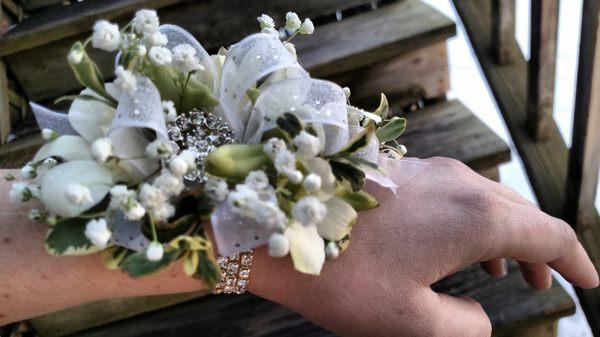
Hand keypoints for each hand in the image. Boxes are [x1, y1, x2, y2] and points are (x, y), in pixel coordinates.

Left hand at [249, 157, 598, 336]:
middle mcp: (459, 182)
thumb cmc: (341, 276)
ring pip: (488, 201)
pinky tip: (459, 246)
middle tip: (546, 284)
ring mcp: (428, 170)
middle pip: (521, 214)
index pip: (549, 235)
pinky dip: (473, 221)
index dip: (575, 262)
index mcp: (475, 216)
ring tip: (508, 272)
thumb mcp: (411, 322)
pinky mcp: (403, 169)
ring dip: (506, 236)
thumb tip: (482, 315)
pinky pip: (456, 193)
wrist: (275, 228)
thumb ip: (466, 325)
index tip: (589, 284)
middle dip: (541, 251)